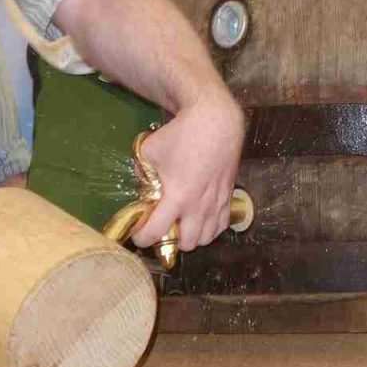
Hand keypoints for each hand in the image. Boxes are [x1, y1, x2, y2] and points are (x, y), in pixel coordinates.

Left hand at [131, 94, 247, 252]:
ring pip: (206, 238)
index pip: (156, 232)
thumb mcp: (149, 150)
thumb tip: (141, 184)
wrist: (216, 122)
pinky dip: (210, 229)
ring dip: (191, 237)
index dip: (142, 238)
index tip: (137, 235)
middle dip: (171, 241)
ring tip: (181, 225)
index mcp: (177, 197)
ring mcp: (216, 203)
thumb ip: (142, 172)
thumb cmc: (181, 134)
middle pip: (186, 244)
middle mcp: (199, 206)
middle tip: (162, 228)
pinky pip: (221, 226)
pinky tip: (200, 218)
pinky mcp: (229, 196)